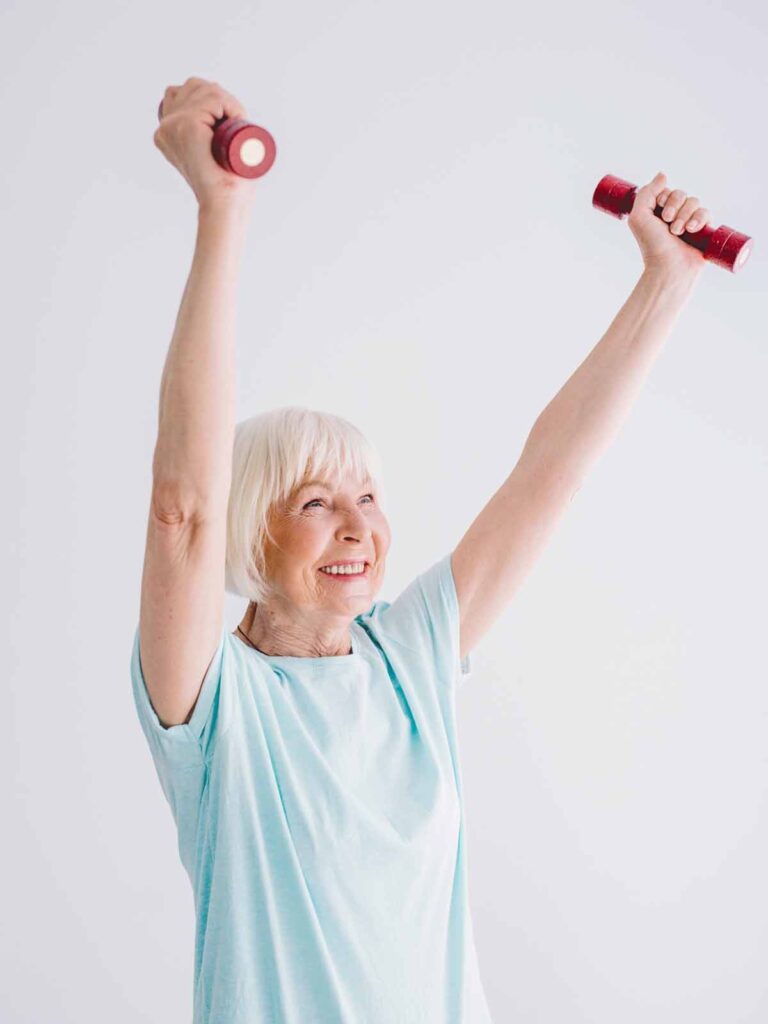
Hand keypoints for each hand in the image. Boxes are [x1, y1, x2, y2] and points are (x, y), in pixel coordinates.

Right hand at [154, 77, 258, 208]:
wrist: (225, 207)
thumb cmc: (226, 186)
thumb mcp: (211, 154)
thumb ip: (206, 138)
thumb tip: (220, 124)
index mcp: (167, 132)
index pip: (186, 93)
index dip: (213, 100)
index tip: (230, 121)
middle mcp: (165, 127)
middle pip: (194, 86)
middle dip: (221, 97)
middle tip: (237, 121)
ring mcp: (173, 125)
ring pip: (206, 89)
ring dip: (228, 101)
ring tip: (237, 124)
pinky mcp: (186, 126)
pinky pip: (214, 98)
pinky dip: (231, 104)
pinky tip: (236, 121)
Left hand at [627, 172, 710, 280]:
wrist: (668, 267)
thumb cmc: (651, 245)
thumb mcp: (639, 217)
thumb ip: (646, 193)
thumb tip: (663, 174)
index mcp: (658, 211)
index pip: (667, 190)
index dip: (664, 198)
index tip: (658, 212)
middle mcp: (674, 214)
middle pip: (681, 194)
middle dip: (674, 207)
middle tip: (667, 224)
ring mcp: (690, 221)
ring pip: (694, 201)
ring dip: (685, 215)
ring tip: (678, 232)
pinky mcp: (703, 229)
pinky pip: (706, 212)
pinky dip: (699, 218)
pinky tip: (692, 229)